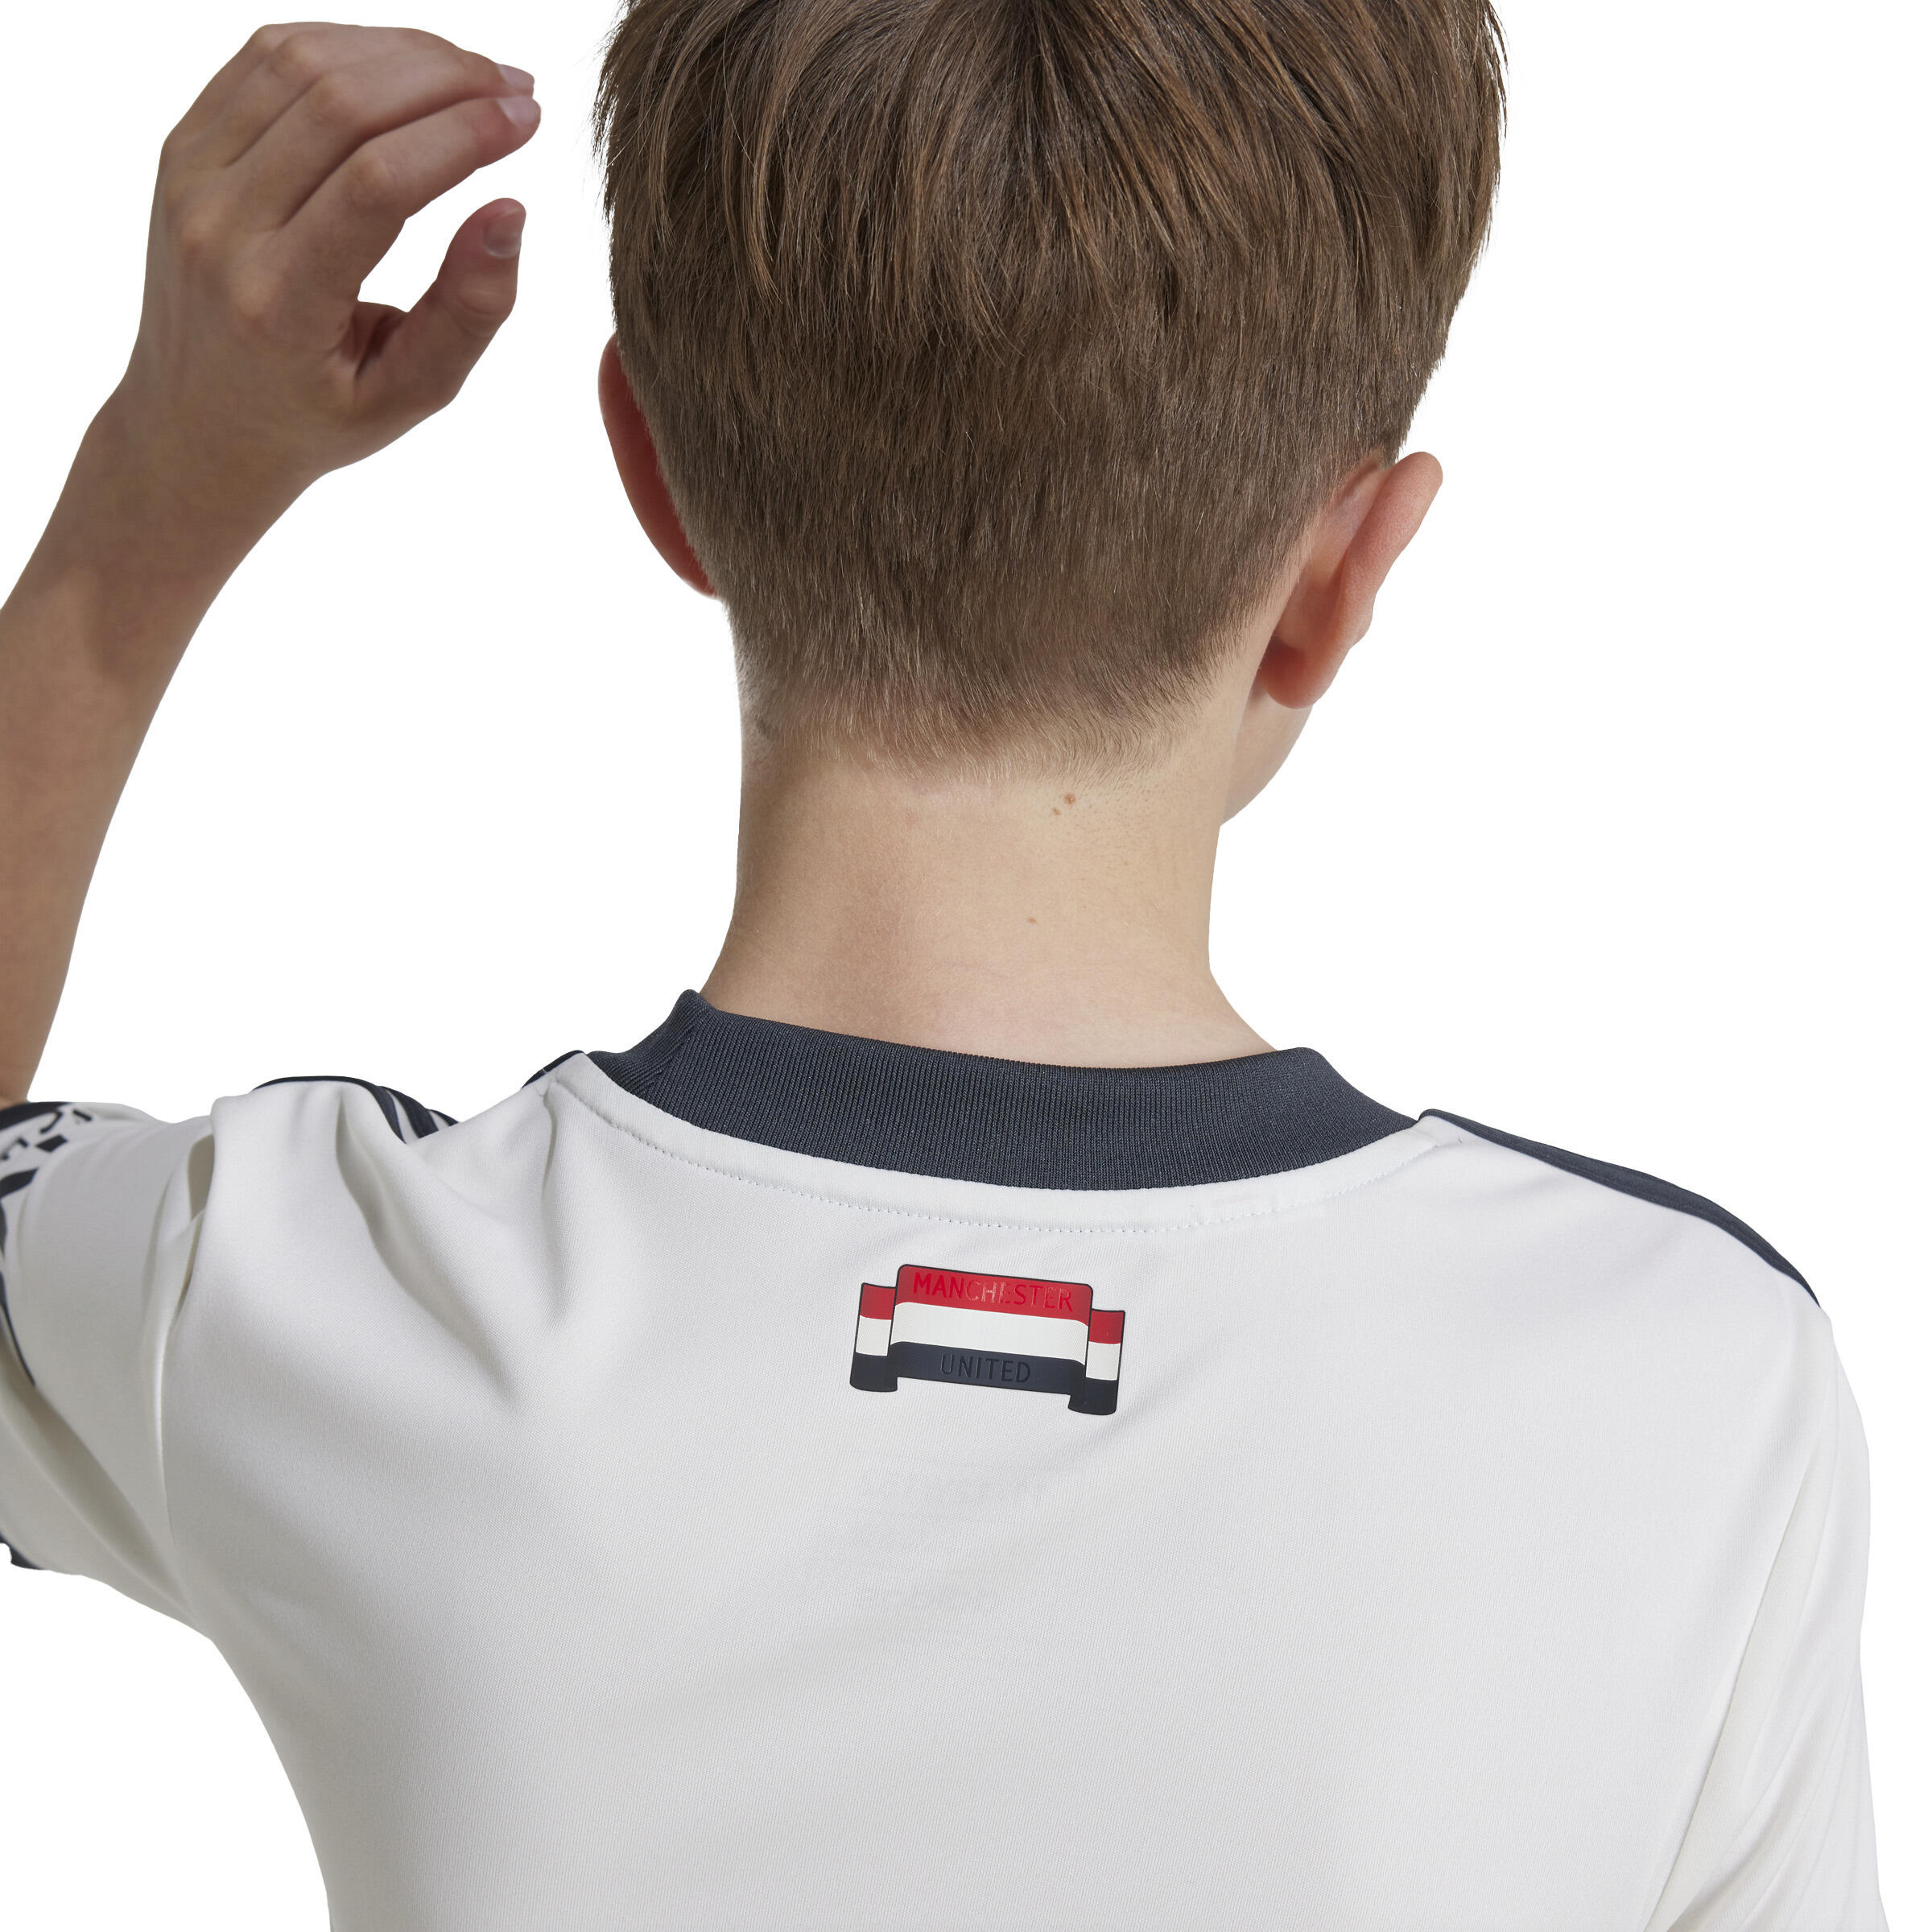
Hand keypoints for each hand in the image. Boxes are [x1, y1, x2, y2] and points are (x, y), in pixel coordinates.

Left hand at [105, 22, 539, 552]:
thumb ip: (468, 313)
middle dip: (444, 78)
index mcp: (279, 303)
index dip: (463, 134)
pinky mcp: (183, 146)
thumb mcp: (410, 396)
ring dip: (401, 51)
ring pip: (301, 64)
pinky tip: (404, 69)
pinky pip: (265, 61)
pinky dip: (346, 46)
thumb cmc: (317, 417)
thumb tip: (511, 212)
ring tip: (472, 74)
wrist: (198, 423)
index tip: (529, 118)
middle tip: (515, 87)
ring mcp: (190, 178)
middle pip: (340, 106)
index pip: (378, 183)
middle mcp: (221, 229)